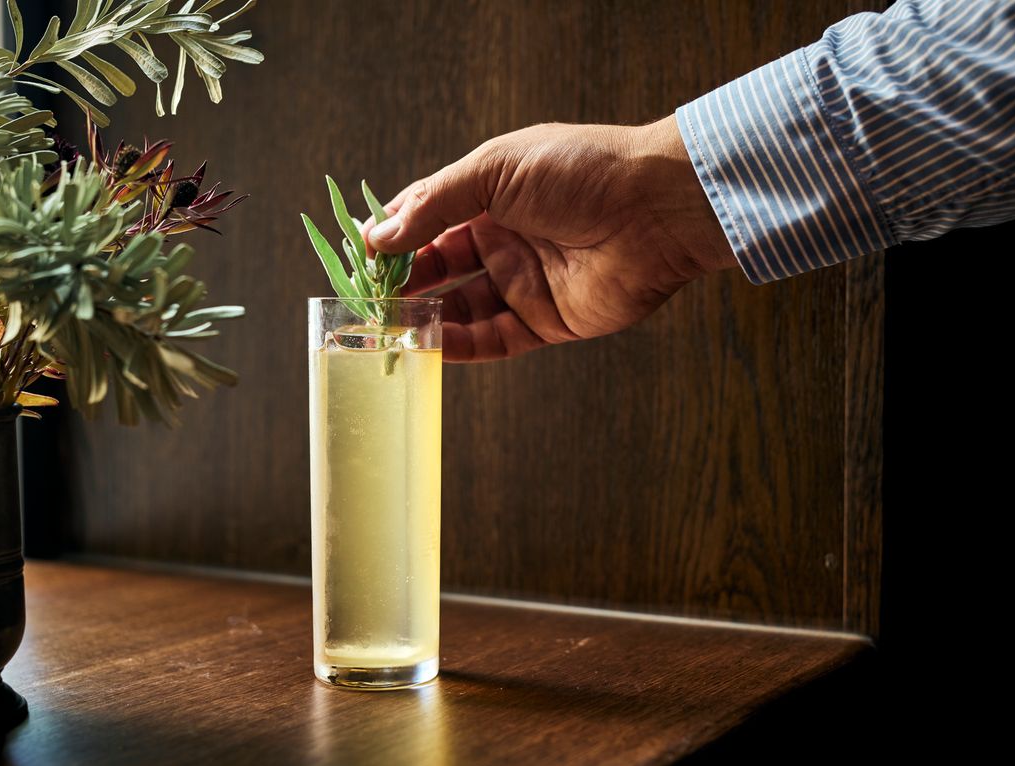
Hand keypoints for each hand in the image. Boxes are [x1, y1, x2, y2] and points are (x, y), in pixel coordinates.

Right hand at [367, 115, 737, 361]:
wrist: (655, 209)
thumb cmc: (581, 171)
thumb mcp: (495, 170)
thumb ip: (434, 204)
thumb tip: (377, 235)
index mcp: (492, 193)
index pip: (428, 217)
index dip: (394, 236)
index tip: (359, 256)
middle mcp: (506, 237)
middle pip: (439, 266)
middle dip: (404, 281)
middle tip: (369, 298)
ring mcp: (525, 280)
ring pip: (462, 306)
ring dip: (426, 316)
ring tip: (391, 326)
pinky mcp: (546, 320)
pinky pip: (494, 339)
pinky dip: (462, 345)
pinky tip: (431, 345)